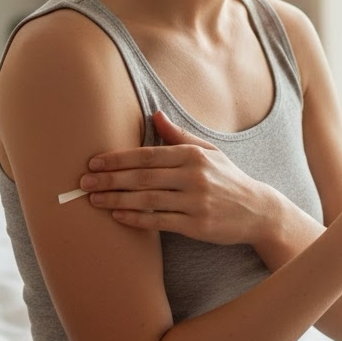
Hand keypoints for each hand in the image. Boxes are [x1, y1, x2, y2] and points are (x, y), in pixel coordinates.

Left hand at [79, 111, 277, 245]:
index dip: (118, 158)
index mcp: (193, 155)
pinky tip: (117, 216)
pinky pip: (158, 221)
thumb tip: (155, 115)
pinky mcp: (197, 225)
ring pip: (147, 199)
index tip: (94, 161)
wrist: (257, 210)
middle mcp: (194, 176)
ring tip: (94, 199)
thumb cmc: (228, 178)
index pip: (148, 155)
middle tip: (84, 181)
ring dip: (116, 199)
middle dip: (109, 179)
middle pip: (142, 177)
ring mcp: (196, 201)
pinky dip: (135, 218)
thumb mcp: (209, 151)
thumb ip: (179, 136)